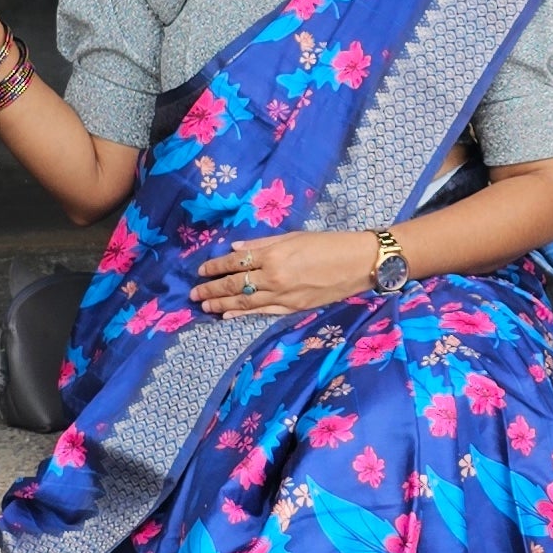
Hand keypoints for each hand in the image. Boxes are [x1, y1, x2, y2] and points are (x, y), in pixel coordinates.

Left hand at [196, 229, 378, 323]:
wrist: (358, 263)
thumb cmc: (328, 244)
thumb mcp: (293, 236)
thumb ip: (262, 244)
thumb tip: (235, 249)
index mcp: (273, 255)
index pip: (235, 263)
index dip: (216, 267)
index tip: (201, 270)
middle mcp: (274, 277)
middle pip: (235, 285)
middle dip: (212, 289)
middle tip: (193, 294)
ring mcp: (282, 296)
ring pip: (244, 302)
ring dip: (222, 305)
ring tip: (205, 306)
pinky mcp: (292, 308)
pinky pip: (262, 312)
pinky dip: (243, 314)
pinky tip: (228, 316)